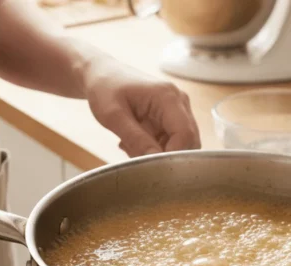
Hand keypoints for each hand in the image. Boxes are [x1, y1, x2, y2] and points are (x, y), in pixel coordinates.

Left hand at [84, 59, 200, 156]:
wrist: (102, 75)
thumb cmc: (105, 88)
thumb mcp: (113, 116)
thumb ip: (135, 139)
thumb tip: (155, 161)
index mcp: (168, 97)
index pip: (185, 134)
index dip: (173, 155)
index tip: (152, 166)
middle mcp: (179, 102)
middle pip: (189, 141)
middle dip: (165, 156)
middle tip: (136, 155)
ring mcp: (178, 110)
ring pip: (180, 145)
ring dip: (157, 153)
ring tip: (130, 145)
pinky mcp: (171, 118)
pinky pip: (171, 142)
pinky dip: (154, 148)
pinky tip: (135, 141)